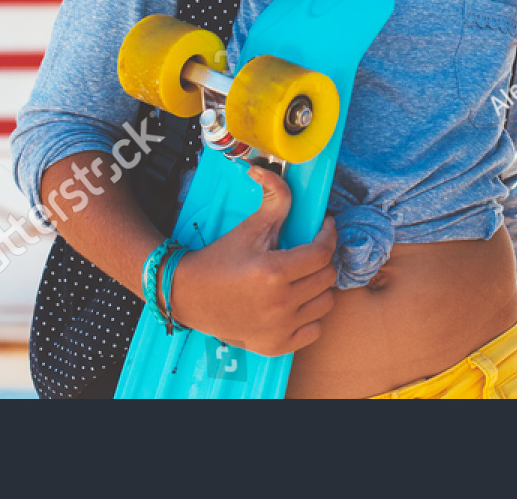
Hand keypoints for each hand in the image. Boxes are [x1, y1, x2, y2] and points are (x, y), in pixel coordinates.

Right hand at [167, 163, 337, 355]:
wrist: (188, 296)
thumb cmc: (219, 259)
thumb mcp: (249, 227)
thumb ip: (273, 200)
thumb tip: (268, 170)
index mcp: (274, 272)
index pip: (322, 252)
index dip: (328, 234)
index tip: (324, 227)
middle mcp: (280, 304)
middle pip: (327, 276)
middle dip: (322, 258)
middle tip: (309, 250)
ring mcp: (279, 329)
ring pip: (325, 303)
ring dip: (318, 286)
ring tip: (301, 275)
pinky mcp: (275, 346)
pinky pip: (314, 330)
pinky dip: (310, 316)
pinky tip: (295, 302)